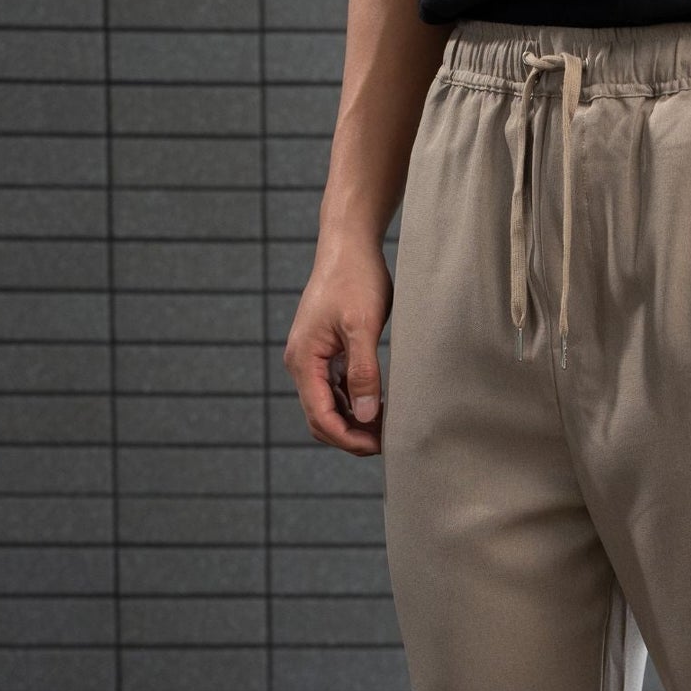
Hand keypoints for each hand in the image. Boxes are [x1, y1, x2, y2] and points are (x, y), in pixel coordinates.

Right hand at [283, 239, 392, 455]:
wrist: (349, 245)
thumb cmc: (355, 279)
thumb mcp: (363, 326)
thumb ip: (363, 372)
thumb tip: (365, 415)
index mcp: (304, 360)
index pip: (321, 418)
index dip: (349, 439)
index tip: (380, 445)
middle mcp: (302, 363)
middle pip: (321, 418)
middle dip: (351, 436)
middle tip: (387, 441)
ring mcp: (312, 359)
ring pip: (329, 406)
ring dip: (354, 422)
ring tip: (388, 426)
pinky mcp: (325, 352)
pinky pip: (336, 390)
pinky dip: (355, 403)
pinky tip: (380, 404)